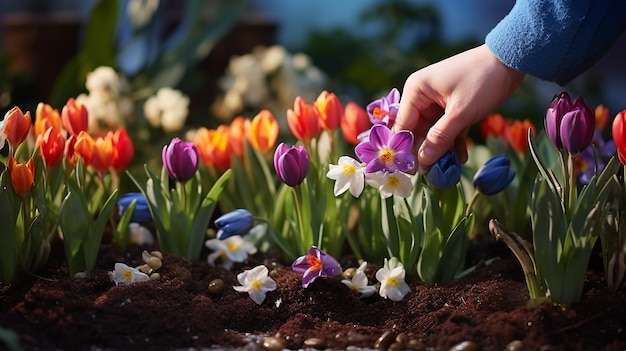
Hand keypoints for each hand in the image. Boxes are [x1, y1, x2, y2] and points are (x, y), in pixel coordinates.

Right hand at [393, 44, 524, 171]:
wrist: (512, 59)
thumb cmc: (482, 80)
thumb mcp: (461, 112)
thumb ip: (440, 138)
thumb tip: (422, 162)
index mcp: (416, 91)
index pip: (402, 126)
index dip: (405, 149)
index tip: (410, 172)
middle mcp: (421, 97)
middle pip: (416, 132)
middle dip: (426, 152)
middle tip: (433, 175)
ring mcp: (437, 103)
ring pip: (433, 134)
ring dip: (441, 150)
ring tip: (449, 170)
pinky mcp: (452, 108)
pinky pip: (447, 130)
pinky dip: (453, 143)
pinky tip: (460, 158)